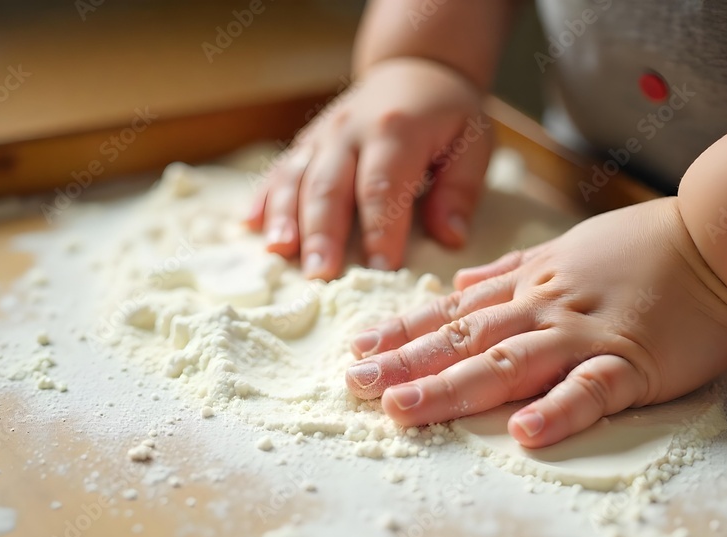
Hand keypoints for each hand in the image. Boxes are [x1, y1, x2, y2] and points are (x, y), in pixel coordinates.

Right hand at [246, 57, 491, 279]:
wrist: (415, 69)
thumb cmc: (448, 114)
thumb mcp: (473, 143)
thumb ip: (460, 191)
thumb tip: (451, 238)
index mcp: (396, 130)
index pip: (383, 186)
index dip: (381, 230)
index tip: (382, 270)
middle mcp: (351, 130)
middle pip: (330, 186)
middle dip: (323, 234)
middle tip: (320, 276)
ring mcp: (323, 134)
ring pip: (296, 177)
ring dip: (285, 218)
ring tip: (280, 254)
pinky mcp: (306, 141)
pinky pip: (279, 169)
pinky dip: (265, 198)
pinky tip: (252, 226)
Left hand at [344, 197, 726, 446]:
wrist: (717, 236)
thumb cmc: (643, 245)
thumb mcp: (563, 248)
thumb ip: (508, 270)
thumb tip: (458, 288)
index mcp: (529, 286)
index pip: (453, 312)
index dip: (403, 331)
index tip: (359, 349)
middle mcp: (544, 309)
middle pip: (465, 340)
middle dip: (407, 364)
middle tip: (355, 386)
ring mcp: (586, 334)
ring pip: (509, 362)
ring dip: (453, 387)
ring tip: (404, 408)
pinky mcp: (633, 360)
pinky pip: (592, 389)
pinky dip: (558, 409)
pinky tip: (523, 433)